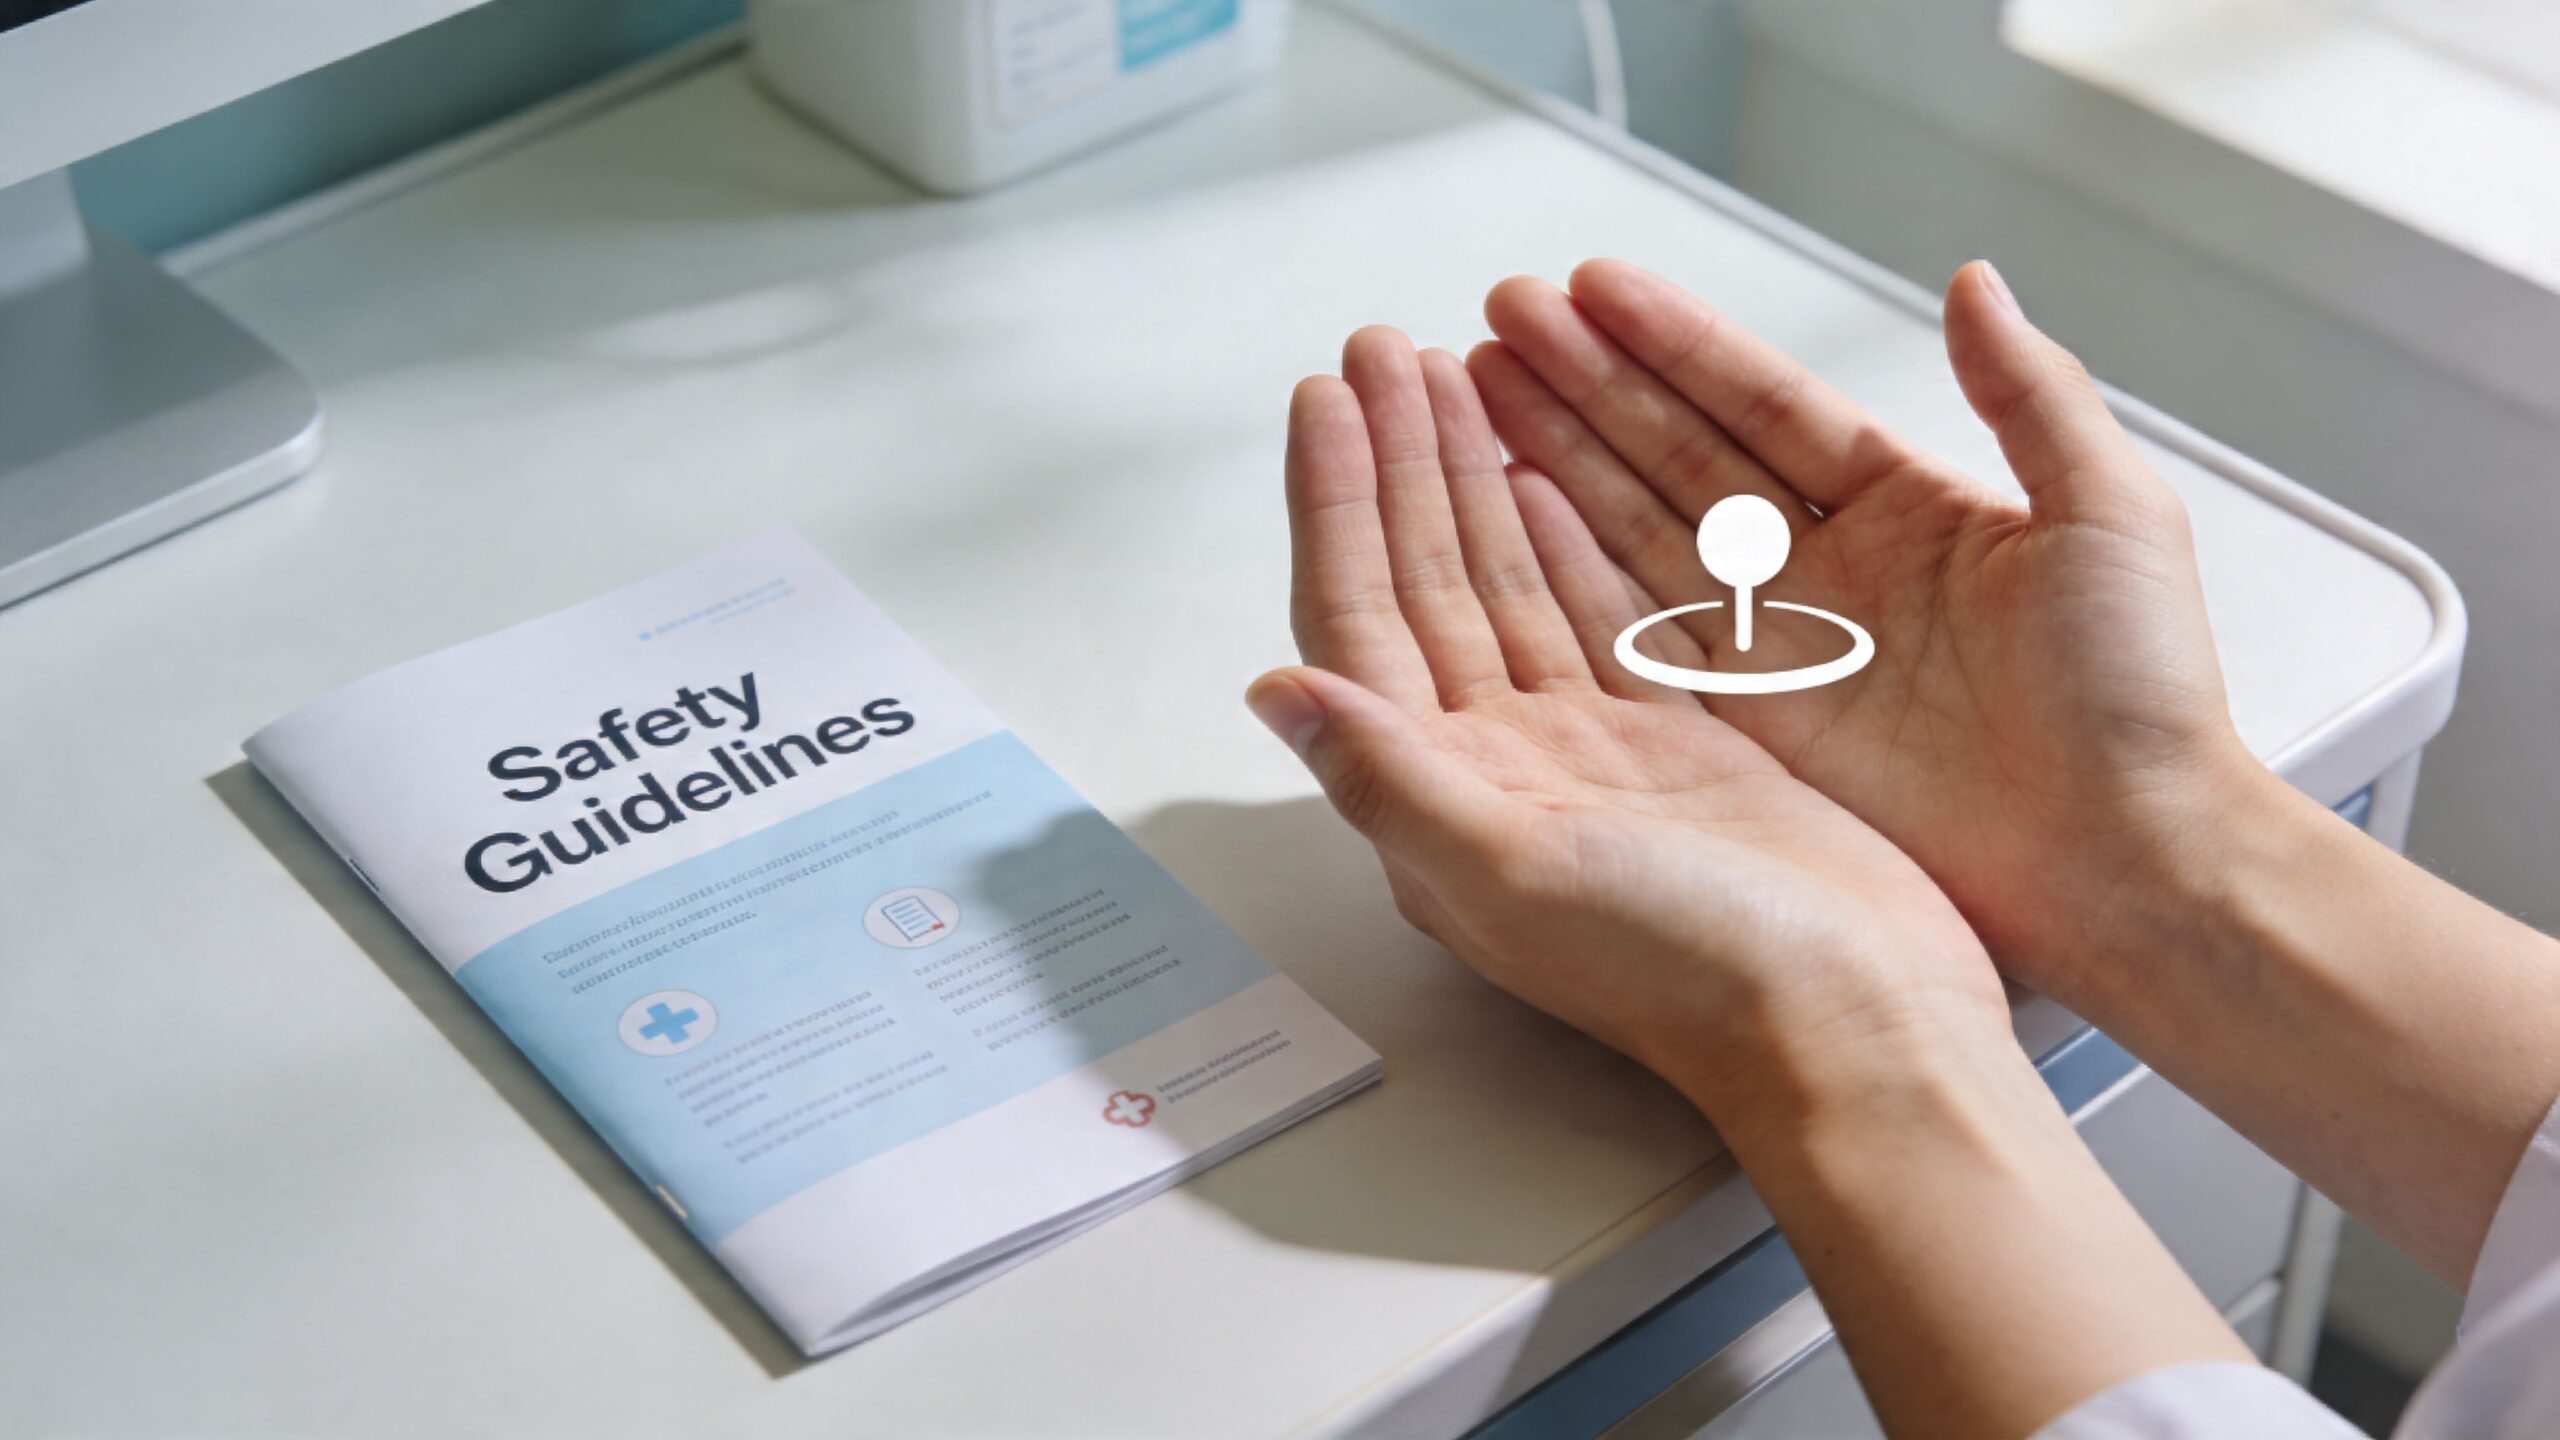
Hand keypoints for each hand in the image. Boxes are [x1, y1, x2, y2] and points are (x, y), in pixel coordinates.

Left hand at [1248, 326, 2009, 1122]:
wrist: (1856, 1021)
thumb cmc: (1690, 969)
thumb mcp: (1515, 868)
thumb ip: (1390, 774)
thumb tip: (1276, 688)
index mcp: (1443, 799)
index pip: (1361, 619)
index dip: (1337, 503)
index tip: (1325, 397)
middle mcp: (1498, 771)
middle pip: (1425, 581)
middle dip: (1400, 461)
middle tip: (1383, 348)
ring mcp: (1584, 754)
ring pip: (1505, 584)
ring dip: (1468, 481)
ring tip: (1448, 374)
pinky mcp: (1668, 745)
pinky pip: (1593, 613)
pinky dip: (1563, 538)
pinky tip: (1539, 472)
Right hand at [1467, 260, 2247, 999]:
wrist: (2131, 860)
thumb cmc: (2142, 696)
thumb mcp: (2109, 513)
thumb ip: (2030, 394)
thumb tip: (1973, 282)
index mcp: (1910, 507)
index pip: (1766, 402)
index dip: (1678, 342)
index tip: (1595, 288)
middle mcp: (1831, 571)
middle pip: (1684, 452)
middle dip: (1592, 382)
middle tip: (1506, 317)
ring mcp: (1784, 649)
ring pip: (1645, 528)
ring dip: (1562, 456)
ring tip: (1482, 388)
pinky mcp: (1754, 729)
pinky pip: (1645, 632)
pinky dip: (1578, 572)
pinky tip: (1514, 511)